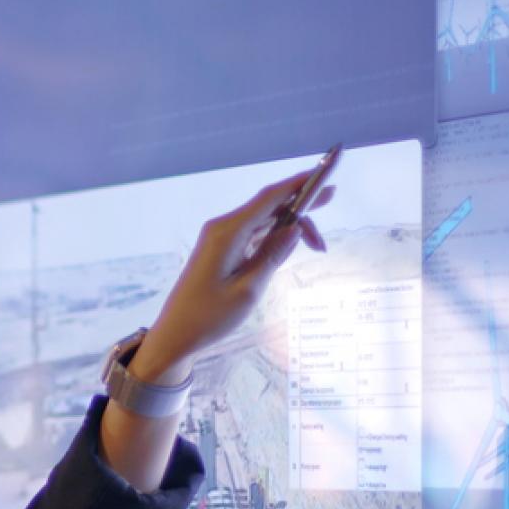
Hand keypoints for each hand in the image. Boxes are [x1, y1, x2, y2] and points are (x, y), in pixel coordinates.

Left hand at [132, 167, 335, 383]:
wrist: (176, 334)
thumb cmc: (209, 317)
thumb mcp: (249, 289)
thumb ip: (273, 255)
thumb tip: (295, 228)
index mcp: (228, 232)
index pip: (269, 198)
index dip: (298, 184)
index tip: (324, 174)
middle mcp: (223, 228)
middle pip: (268, 206)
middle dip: (300, 203)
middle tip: (333, 196)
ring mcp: (221, 238)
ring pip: (263, 221)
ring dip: (290, 227)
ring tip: (318, 245)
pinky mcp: (222, 250)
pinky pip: (254, 234)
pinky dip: (275, 238)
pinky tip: (292, 247)